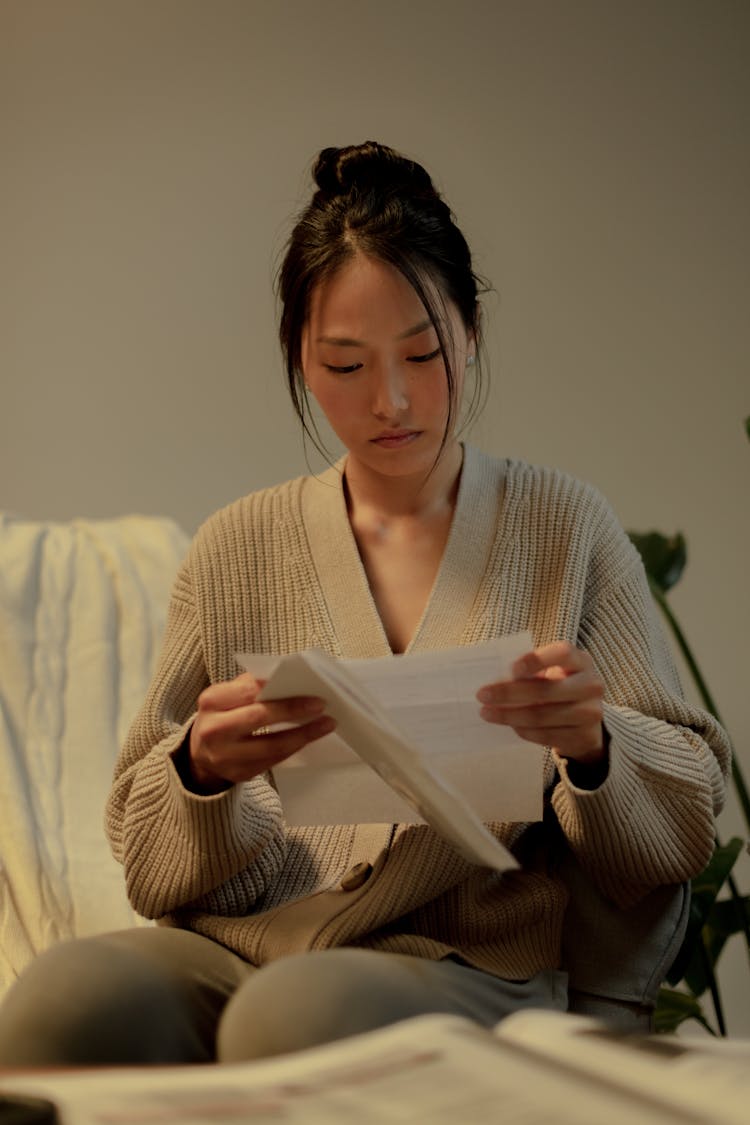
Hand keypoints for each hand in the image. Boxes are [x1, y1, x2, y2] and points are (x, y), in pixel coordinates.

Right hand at [188, 672, 335, 790]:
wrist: (201, 754)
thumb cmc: (222, 715)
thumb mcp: (226, 696)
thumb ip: (251, 685)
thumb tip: (287, 677)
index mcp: (211, 702)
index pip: (247, 691)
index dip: (275, 688)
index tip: (302, 683)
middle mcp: (214, 730)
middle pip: (259, 718)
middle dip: (293, 710)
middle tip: (320, 704)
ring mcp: (226, 756)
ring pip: (272, 745)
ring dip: (303, 734)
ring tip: (326, 723)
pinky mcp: (240, 774)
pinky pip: (274, 760)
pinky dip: (295, 747)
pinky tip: (310, 737)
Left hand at [476, 641, 605, 763]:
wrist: (586, 718)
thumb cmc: (559, 685)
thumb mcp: (552, 672)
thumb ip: (530, 671)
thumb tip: (493, 679)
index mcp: (581, 661)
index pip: (562, 653)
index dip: (537, 660)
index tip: (512, 669)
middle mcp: (591, 684)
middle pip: (546, 690)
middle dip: (509, 693)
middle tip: (482, 695)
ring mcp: (591, 712)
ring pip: (542, 716)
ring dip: (509, 716)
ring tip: (487, 713)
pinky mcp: (584, 736)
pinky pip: (546, 735)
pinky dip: (523, 730)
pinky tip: (509, 725)